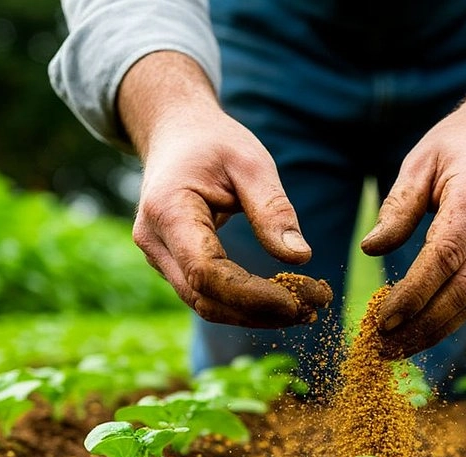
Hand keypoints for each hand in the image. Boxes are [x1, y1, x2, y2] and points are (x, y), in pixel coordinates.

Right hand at [121, 53, 331, 327]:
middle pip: (203, 297)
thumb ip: (273, 209)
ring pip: (203, 303)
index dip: (250, 295)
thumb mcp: (251, 163)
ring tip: (303, 310)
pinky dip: (242, 304)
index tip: (296, 301)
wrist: (176, 132)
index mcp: (168, 210)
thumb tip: (300, 258)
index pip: (206, 271)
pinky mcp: (171, 263)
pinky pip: (205, 294)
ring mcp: (158, 256)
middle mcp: (154, 241)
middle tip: (311, 311)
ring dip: (253, 314)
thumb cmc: (214, 142)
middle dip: (258, 312)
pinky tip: (280, 301)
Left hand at [362, 99, 465, 356]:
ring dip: (437, 330)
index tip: (381, 320)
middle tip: (385, 348)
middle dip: (423, 325)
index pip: (444, 257)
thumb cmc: (460, 143)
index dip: (413, 294)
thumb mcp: (421, 161)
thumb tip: (371, 251)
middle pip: (464, 289)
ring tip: (399, 349)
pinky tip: (424, 330)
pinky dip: (453, 317)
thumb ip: (398, 208)